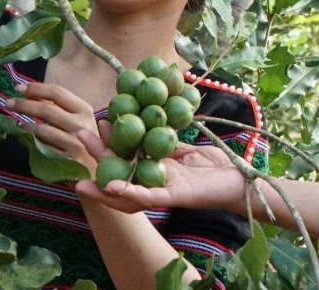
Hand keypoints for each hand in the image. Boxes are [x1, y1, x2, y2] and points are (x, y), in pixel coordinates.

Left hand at [7, 82, 100, 173]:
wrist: (98, 168)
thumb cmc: (85, 140)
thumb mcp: (80, 120)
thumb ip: (61, 108)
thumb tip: (33, 94)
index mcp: (84, 109)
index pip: (57, 92)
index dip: (37, 88)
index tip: (19, 88)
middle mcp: (80, 124)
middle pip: (47, 108)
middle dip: (24, 104)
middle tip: (8, 102)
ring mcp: (73, 142)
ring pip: (43, 128)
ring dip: (25, 122)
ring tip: (15, 120)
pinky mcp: (66, 158)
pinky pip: (43, 145)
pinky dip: (31, 137)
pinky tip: (24, 133)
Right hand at [74, 132, 246, 214]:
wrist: (239, 180)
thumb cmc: (215, 166)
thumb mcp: (186, 148)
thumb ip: (167, 141)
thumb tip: (152, 120)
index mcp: (156, 170)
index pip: (125, 158)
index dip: (109, 143)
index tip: (98, 122)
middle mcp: (155, 184)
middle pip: (119, 175)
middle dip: (97, 159)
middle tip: (79, 138)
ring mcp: (163, 193)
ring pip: (126, 196)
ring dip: (103, 189)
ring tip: (82, 183)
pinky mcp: (174, 198)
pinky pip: (147, 198)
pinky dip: (129, 193)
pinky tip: (111, 187)